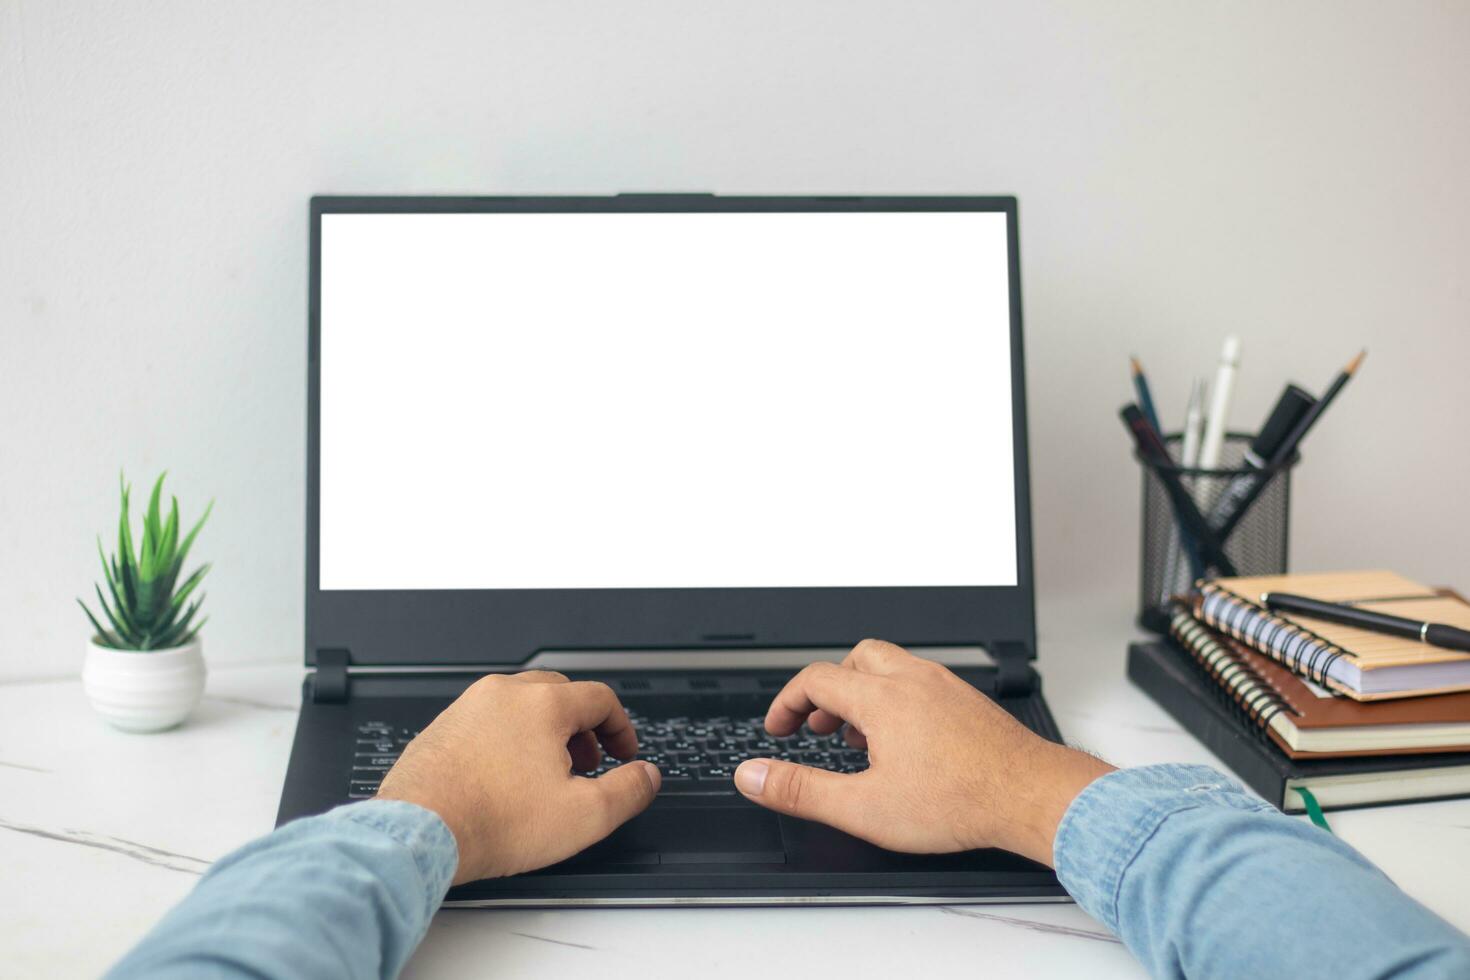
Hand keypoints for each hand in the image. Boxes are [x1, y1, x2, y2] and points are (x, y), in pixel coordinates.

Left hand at [376, 671, 659, 883]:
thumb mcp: (585, 816)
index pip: (599, 698)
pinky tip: (505, 780)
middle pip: (560, 693)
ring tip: (547, 773)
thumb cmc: (491, 821)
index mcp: (543, 704)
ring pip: (520, 705)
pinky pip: (487, 722)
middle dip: (582, 727)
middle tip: (588, 762)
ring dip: (544, 732)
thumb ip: (628, 791)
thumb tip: (647, 776)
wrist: (420, 832)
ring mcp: (468, 708)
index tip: (624, 753)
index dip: (621, 728)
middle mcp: (503, 695)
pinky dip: (507, 741)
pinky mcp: (442, 729)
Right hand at [732, 640, 1113, 866]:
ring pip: (893, 667)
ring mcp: (946, 687)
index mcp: (882, 698)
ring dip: (865, 693)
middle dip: (830, 688)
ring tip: (860, 738)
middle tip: (820, 724)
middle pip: (856, 659)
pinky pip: (923, 683)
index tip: (779, 727)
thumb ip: (801, 790)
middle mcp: (914, 681)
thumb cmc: (959, 801)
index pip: (816, 678)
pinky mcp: (969, 702)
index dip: (787, 701)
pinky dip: (900, 700)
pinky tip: (907, 744)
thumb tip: (753, 777)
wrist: (1029, 796)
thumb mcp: (863, 807)